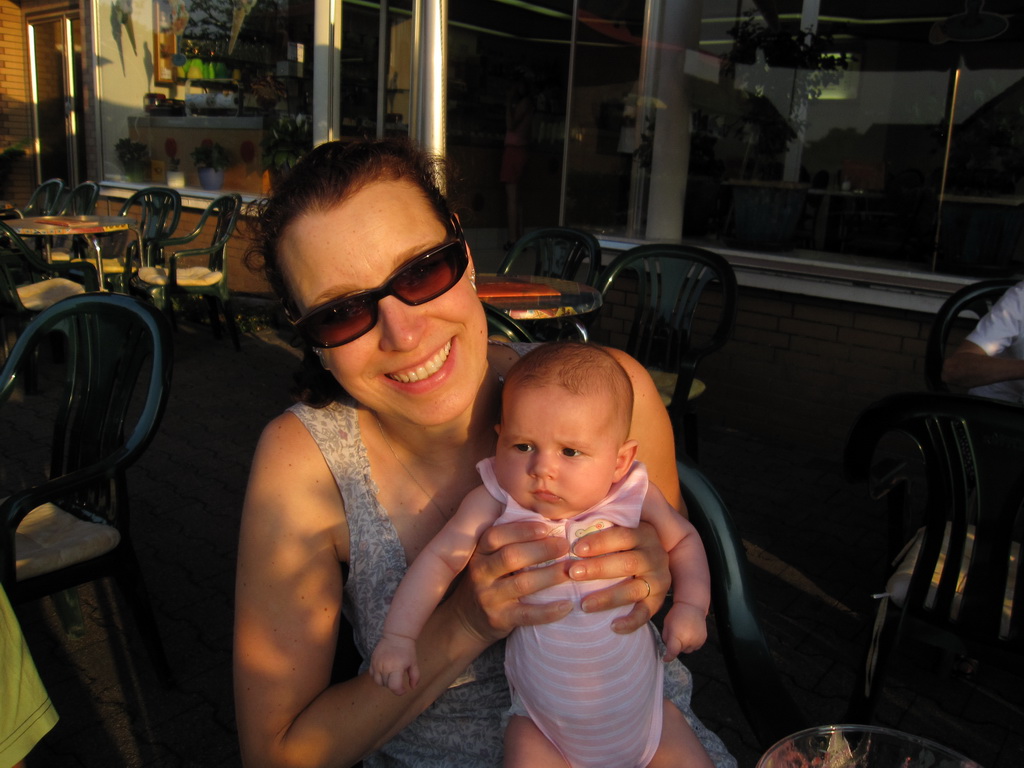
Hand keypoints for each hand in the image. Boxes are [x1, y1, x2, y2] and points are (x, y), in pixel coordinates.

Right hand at [370, 635, 418, 694]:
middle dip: (393, 686)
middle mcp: (384, 667)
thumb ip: (415, 676)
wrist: (396, 636)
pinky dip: (378, 677)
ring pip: (378, 682)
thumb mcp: (414, 663)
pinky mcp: (372, 661)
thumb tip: (412, 688)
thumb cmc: (407, 650)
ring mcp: (377, 664)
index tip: (404, 690)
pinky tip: (384, 673)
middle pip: (386, 685)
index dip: (399, 691)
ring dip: (385, 683)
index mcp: (396, 667)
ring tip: (391, 677)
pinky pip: (372, 675)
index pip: (394, 686)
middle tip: (399, 680)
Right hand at [449, 520, 572, 644]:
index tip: (546, 527)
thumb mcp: (489, 559)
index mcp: (480, 552)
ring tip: (571, 570)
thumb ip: (510, 542)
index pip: (496, 536)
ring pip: (521, 584)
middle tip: (565, 545)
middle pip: (510, 557)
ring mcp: (488, 597)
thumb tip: (550, 521)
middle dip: (541, 549)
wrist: (467, 620)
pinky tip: (566, 605)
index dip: (521, 530)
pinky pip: (526, 614)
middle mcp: (480, 572)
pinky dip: (548, 611)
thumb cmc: (489, 580)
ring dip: (549, 576)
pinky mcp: (498, 619)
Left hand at [566, 521, 668, 633]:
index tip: (576, 549)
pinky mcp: (658, 599)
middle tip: (572, 573)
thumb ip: (596, 521)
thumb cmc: (617, 542)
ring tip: (584, 604)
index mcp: (643, 533)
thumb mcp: (613, 526)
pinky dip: (631, 621)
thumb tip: (563, 521)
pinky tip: (613, 626)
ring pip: (634, 589)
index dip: (599, 542)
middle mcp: (654, 554)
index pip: (622, 535)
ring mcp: (658, 578)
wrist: (656, 558)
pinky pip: (646, 612)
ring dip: (608, 597)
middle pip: (628, 562)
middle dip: (598, 569)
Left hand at [661, 603, 707, 659]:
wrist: (692, 607)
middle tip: (676, 635)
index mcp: (677, 636)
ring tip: (684, 633)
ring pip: (688, 650)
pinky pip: (695, 647)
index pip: (673, 652)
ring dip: (684, 645)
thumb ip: (666, 638)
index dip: (668, 657)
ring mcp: (697, 641)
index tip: (665, 659)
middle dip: (676, 646)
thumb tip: (669, 647)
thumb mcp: (666, 625)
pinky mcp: (703, 640)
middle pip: (679, 651)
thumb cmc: (676, 614)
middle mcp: (688, 640)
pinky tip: (690, 633)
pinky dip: (692, 643)